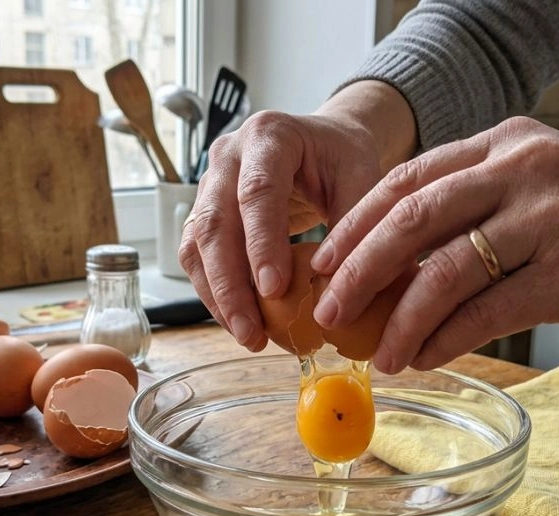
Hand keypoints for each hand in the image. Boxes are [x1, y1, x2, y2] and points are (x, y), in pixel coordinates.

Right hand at [177, 110, 383, 350]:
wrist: (322, 143)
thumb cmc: (341, 158)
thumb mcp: (361, 179)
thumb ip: (352, 228)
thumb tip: (337, 292)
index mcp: (269, 136)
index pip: (256, 192)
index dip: (262, 243)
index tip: (275, 289)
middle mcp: (228, 155)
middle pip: (216, 223)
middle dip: (231, 284)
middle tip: (253, 330)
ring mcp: (210, 183)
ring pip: (198, 244)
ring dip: (218, 296)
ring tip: (248, 336)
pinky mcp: (204, 212)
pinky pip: (197, 257)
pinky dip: (215, 292)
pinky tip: (240, 321)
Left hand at [310, 116, 558, 373]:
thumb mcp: (553, 183)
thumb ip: (487, 204)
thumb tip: (409, 263)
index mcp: (508, 145)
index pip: (409, 179)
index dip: (356, 223)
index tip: (324, 261)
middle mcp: (522, 171)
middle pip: (410, 219)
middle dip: (356, 270)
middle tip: (327, 311)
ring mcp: (548, 220)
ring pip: (443, 271)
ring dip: (398, 319)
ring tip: (376, 353)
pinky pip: (486, 312)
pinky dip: (445, 339)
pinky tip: (424, 358)